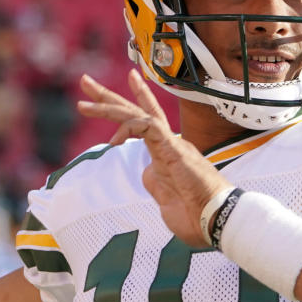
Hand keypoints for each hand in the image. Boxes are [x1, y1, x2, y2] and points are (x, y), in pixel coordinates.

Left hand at [77, 71, 231, 246]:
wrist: (217, 220)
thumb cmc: (196, 216)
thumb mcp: (167, 200)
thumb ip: (156, 185)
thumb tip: (148, 174)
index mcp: (165, 153)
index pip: (142, 123)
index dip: (124, 109)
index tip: (101, 98)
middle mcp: (168, 142)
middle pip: (136, 110)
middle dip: (108, 97)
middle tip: (85, 81)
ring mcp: (171, 144)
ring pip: (137, 114)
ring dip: (108, 108)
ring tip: (83, 105)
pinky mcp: (174, 149)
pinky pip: (149, 126)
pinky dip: (129, 126)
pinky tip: (115, 139)